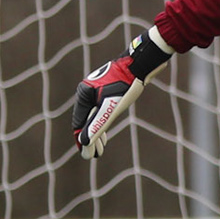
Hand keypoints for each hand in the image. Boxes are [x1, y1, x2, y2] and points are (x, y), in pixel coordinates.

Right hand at [70, 27, 171, 158]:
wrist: (140, 63)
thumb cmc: (125, 85)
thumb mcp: (110, 110)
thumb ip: (97, 126)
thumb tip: (84, 143)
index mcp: (83, 94)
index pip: (79, 123)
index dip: (82, 140)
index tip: (86, 155)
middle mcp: (87, 91)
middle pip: (86, 120)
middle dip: (91, 138)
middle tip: (96, 155)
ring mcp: (97, 89)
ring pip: (94, 115)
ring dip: (97, 131)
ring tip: (101, 147)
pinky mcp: (107, 88)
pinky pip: (101, 109)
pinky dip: (103, 121)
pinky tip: (106, 128)